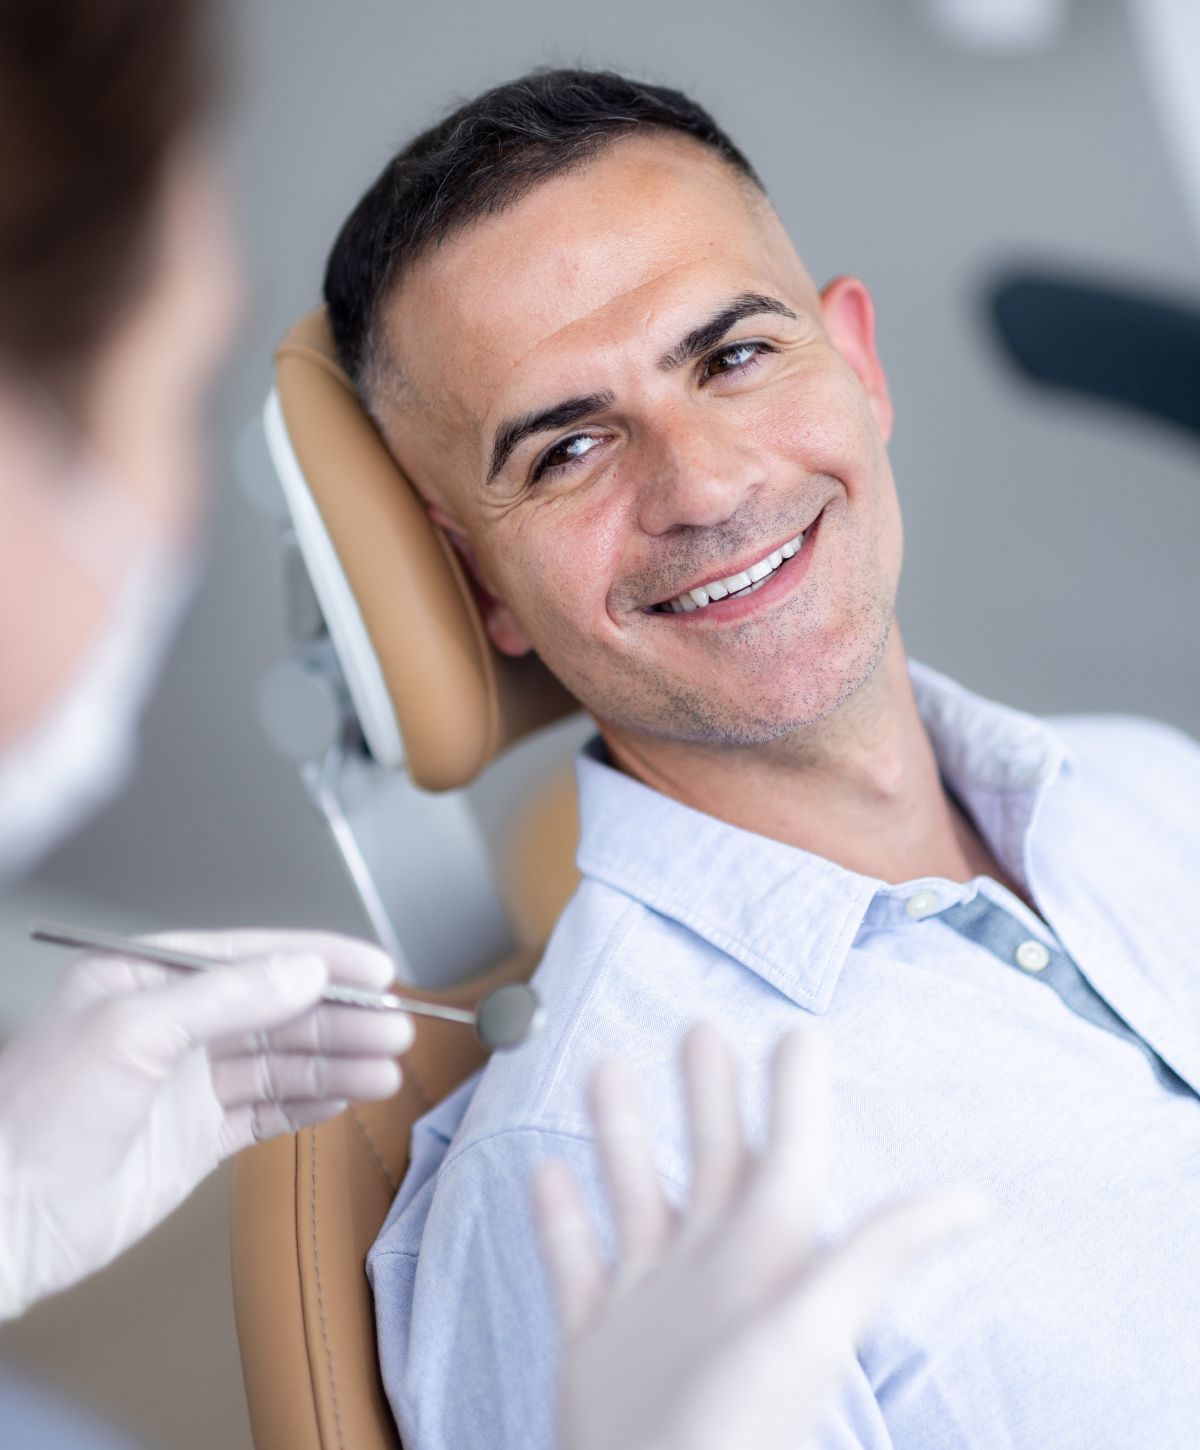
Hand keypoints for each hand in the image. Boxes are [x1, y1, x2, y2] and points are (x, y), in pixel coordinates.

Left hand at [0, 929, 411, 1318]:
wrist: (1, 1220)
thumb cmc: (32, 1116)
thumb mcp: (132, 1030)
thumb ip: (226, 995)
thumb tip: (303, 970)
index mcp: (145, 977)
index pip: (252, 956)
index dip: (319, 960)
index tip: (375, 969)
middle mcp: (169, 1024)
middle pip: (276, 1009)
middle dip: (340, 1018)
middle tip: (394, 1027)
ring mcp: (184, 1082)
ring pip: (280, 1061)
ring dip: (337, 1061)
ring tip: (387, 1066)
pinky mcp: (193, 1137)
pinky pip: (267, 1110)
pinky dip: (311, 1102)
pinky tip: (347, 1095)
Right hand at [535, 1024, 983, 1449]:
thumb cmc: (739, 1432)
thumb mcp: (811, 1328)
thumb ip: (875, 1253)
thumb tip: (971, 1199)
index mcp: (766, 1256)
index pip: (787, 1154)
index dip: (794, 1094)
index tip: (796, 1034)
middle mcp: (713, 1270)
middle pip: (711, 1162)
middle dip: (707, 1094)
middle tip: (699, 1028)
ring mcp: (652, 1306)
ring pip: (635, 1196)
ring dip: (621, 1134)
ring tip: (606, 1067)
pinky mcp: (598, 1342)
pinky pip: (575, 1263)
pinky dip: (557, 1217)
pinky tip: (544, 1170)